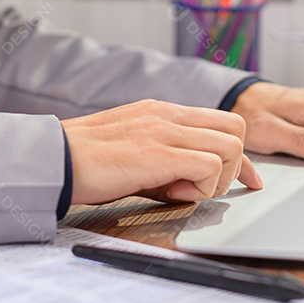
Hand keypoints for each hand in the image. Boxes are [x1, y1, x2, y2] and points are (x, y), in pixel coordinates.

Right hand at [61, 99, 263, 205]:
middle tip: (207, 186)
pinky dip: (202, 186)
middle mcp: (167, 114)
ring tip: (183, 189)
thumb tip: (190, 183)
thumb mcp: (133, 152)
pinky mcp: (158, 153)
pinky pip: (209, 166)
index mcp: (161, 111)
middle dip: (234, 163)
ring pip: (230, 146)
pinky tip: (172, 192)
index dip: (241, 156)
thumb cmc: (86, 160)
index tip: (248, 179)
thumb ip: (165, 160)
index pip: (222, 122)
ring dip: (217, 177)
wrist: (54, 158)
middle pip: (236, 128)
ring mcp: (163, 131)